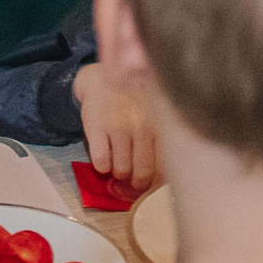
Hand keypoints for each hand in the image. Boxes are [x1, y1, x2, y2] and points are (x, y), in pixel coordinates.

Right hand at [71, 50, 157, 188]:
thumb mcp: (153, 112)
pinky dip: (102, 167)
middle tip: (132, 180)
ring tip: (118, 164)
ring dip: (119, 173)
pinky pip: (101, 163)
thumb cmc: (131, 100)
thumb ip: (161, 138)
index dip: (157, 182)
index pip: (165, 165)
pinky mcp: (97, 128)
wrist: (100, 78)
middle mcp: (142, 125)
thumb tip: (165, 176)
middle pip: (143, 173)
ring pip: (121, 170)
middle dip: (137, 183)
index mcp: (160, 123)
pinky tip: (104, 157)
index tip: (151, 184)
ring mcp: (119, 126)